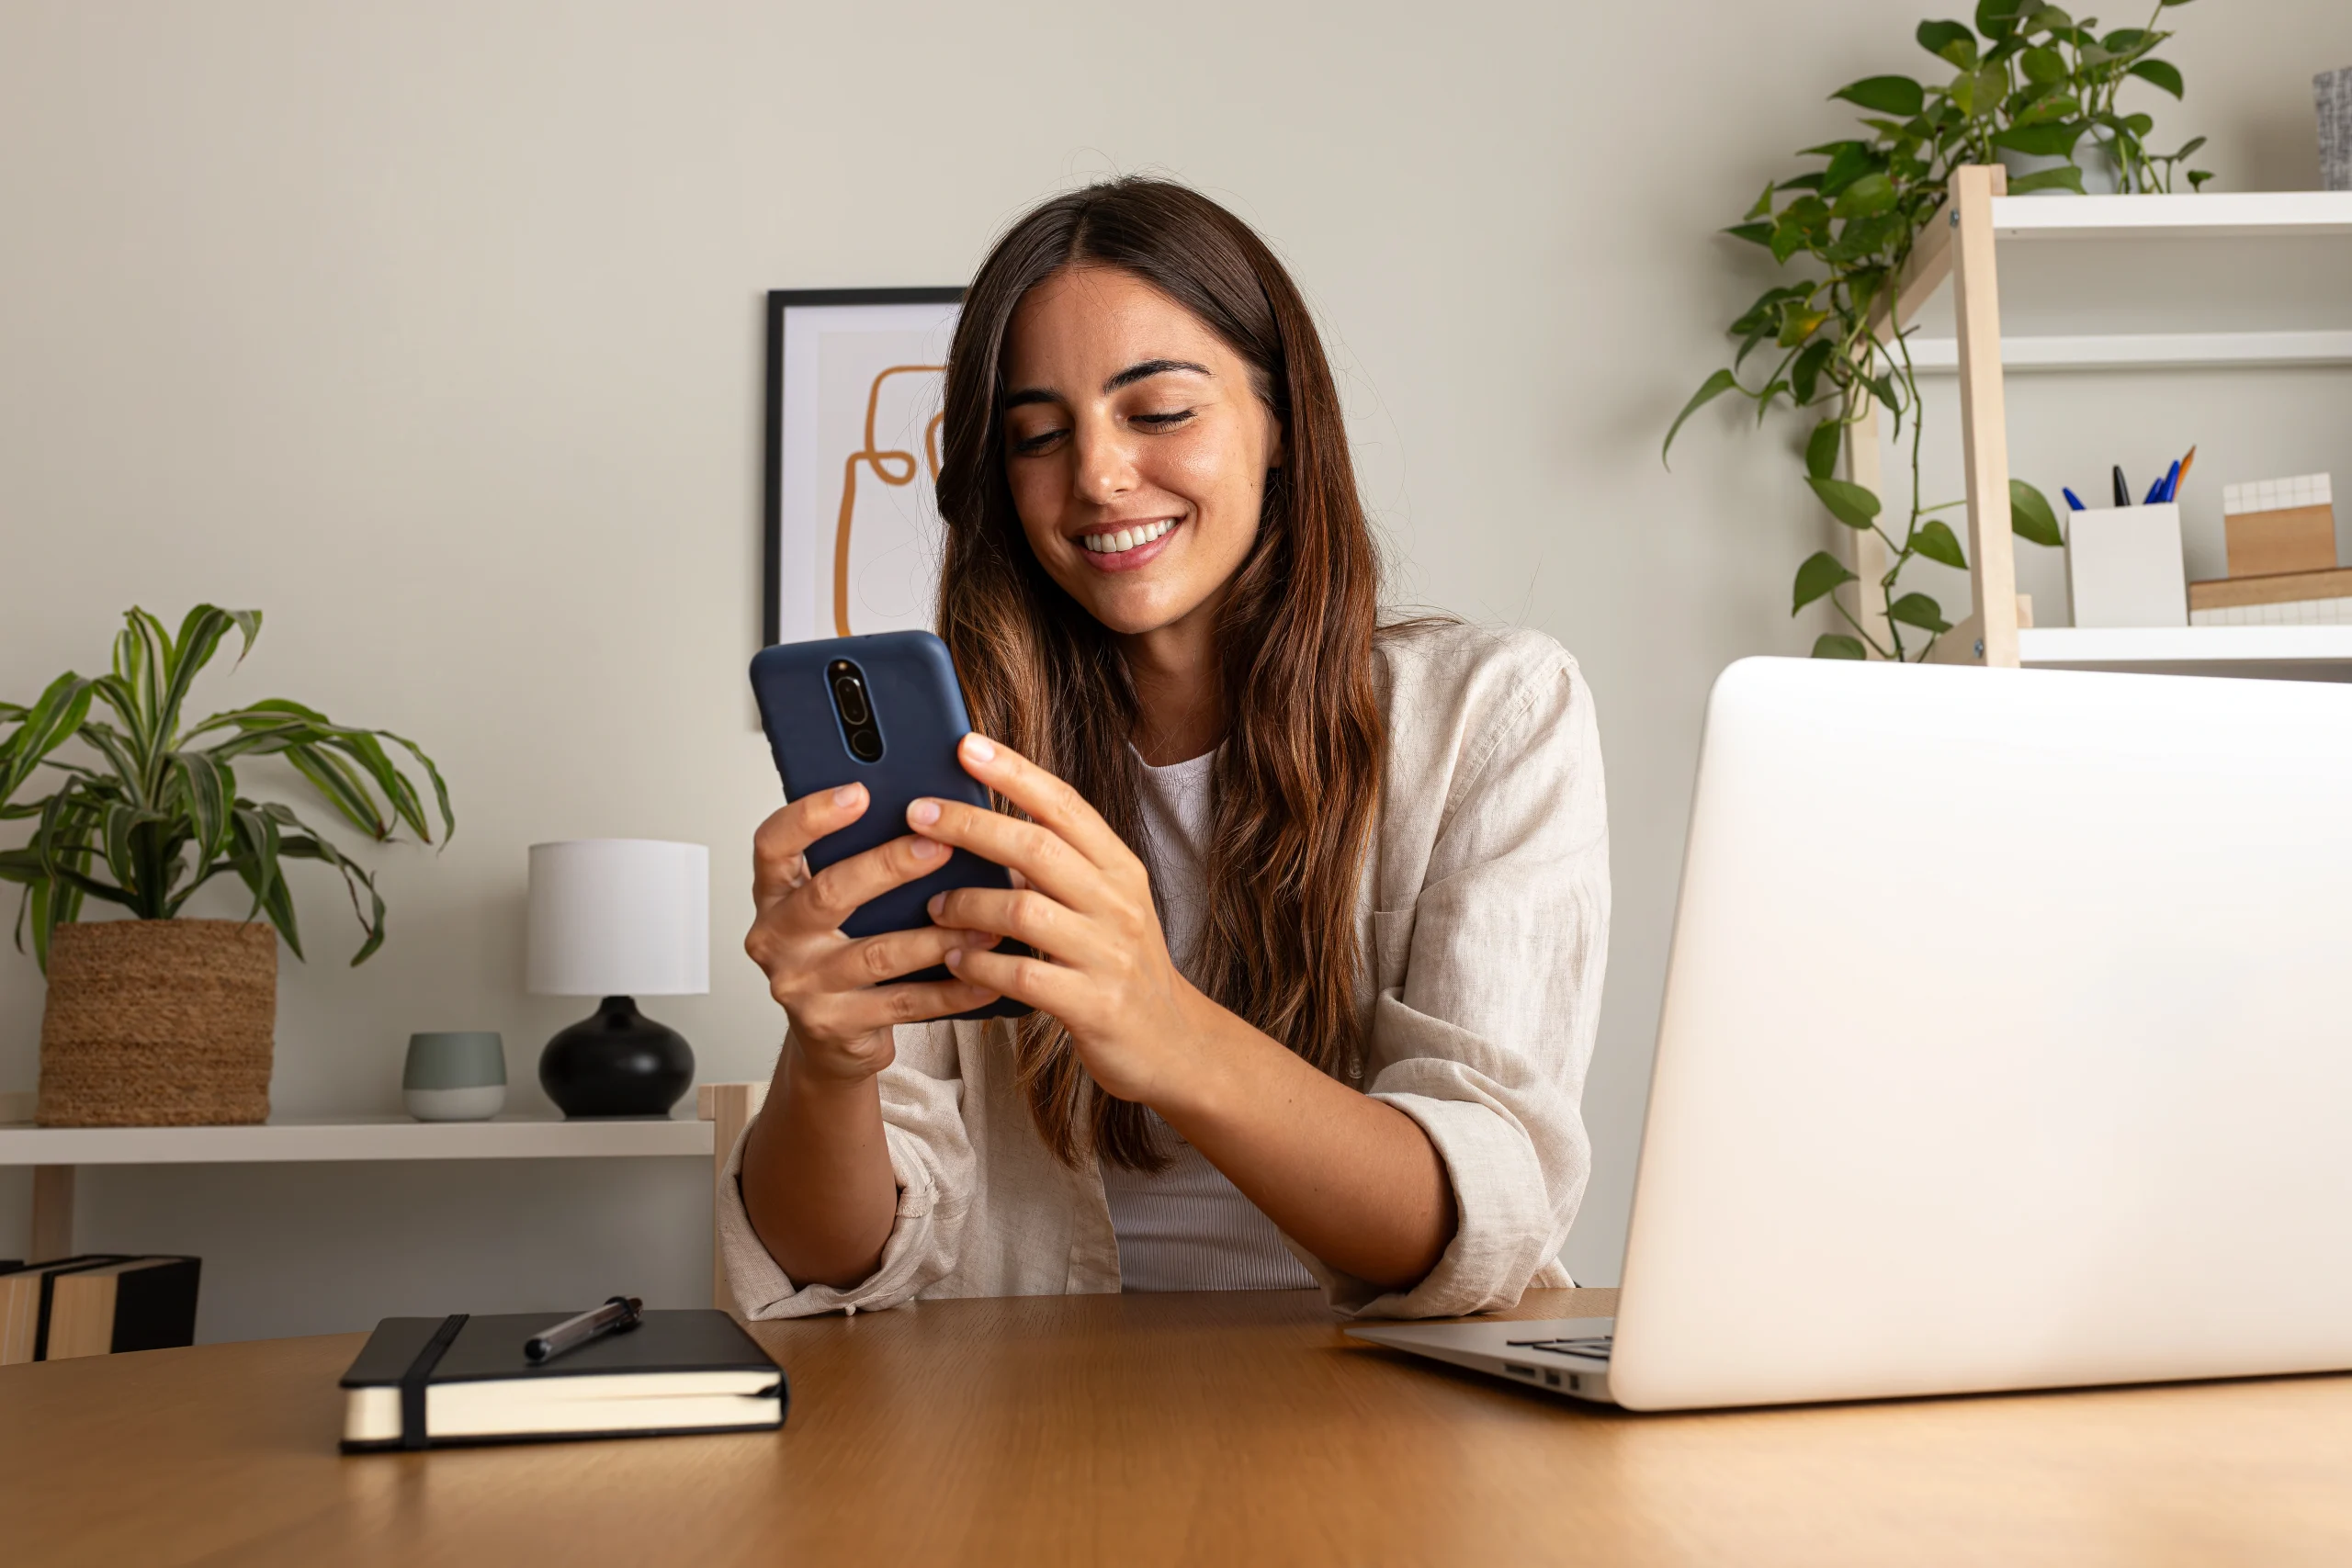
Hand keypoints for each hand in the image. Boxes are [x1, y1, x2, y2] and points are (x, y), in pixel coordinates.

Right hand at [744, 782, 1002, 1081]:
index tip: (859, 791)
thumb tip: (939, 811)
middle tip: (941, 845)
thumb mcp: (842, 900)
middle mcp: (776, 937)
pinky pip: (903, 1004)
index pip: (774, 844)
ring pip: (875, 954)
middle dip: (889, 866)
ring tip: (986, 919)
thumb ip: (865, 857)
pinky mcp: (834, 1025)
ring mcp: (802, 986)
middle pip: (828, 894)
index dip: (811, 815)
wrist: (832, 1034)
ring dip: (936, 935)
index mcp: (775, 892)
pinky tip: (986, 974)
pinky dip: (950, 989)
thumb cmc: (845, 947)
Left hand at [911, 734, 1205, 1106]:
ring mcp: (1108, 954)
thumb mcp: (1106, 904)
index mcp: (1120, 868)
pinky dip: (980, 965)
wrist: (1174, 1042)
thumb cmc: (1122, 966)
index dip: (1015, 771)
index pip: (1065, 804)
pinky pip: (1023, 977)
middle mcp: (1118, 903)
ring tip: (934, 906)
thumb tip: (985, 826)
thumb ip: (1058, 868)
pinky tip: (956, 961)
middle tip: (918, 814)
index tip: (966, 744)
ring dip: (966, 904)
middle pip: (1036, 847)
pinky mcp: (1094, 1005)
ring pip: (1023, 910)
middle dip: (970, 825)